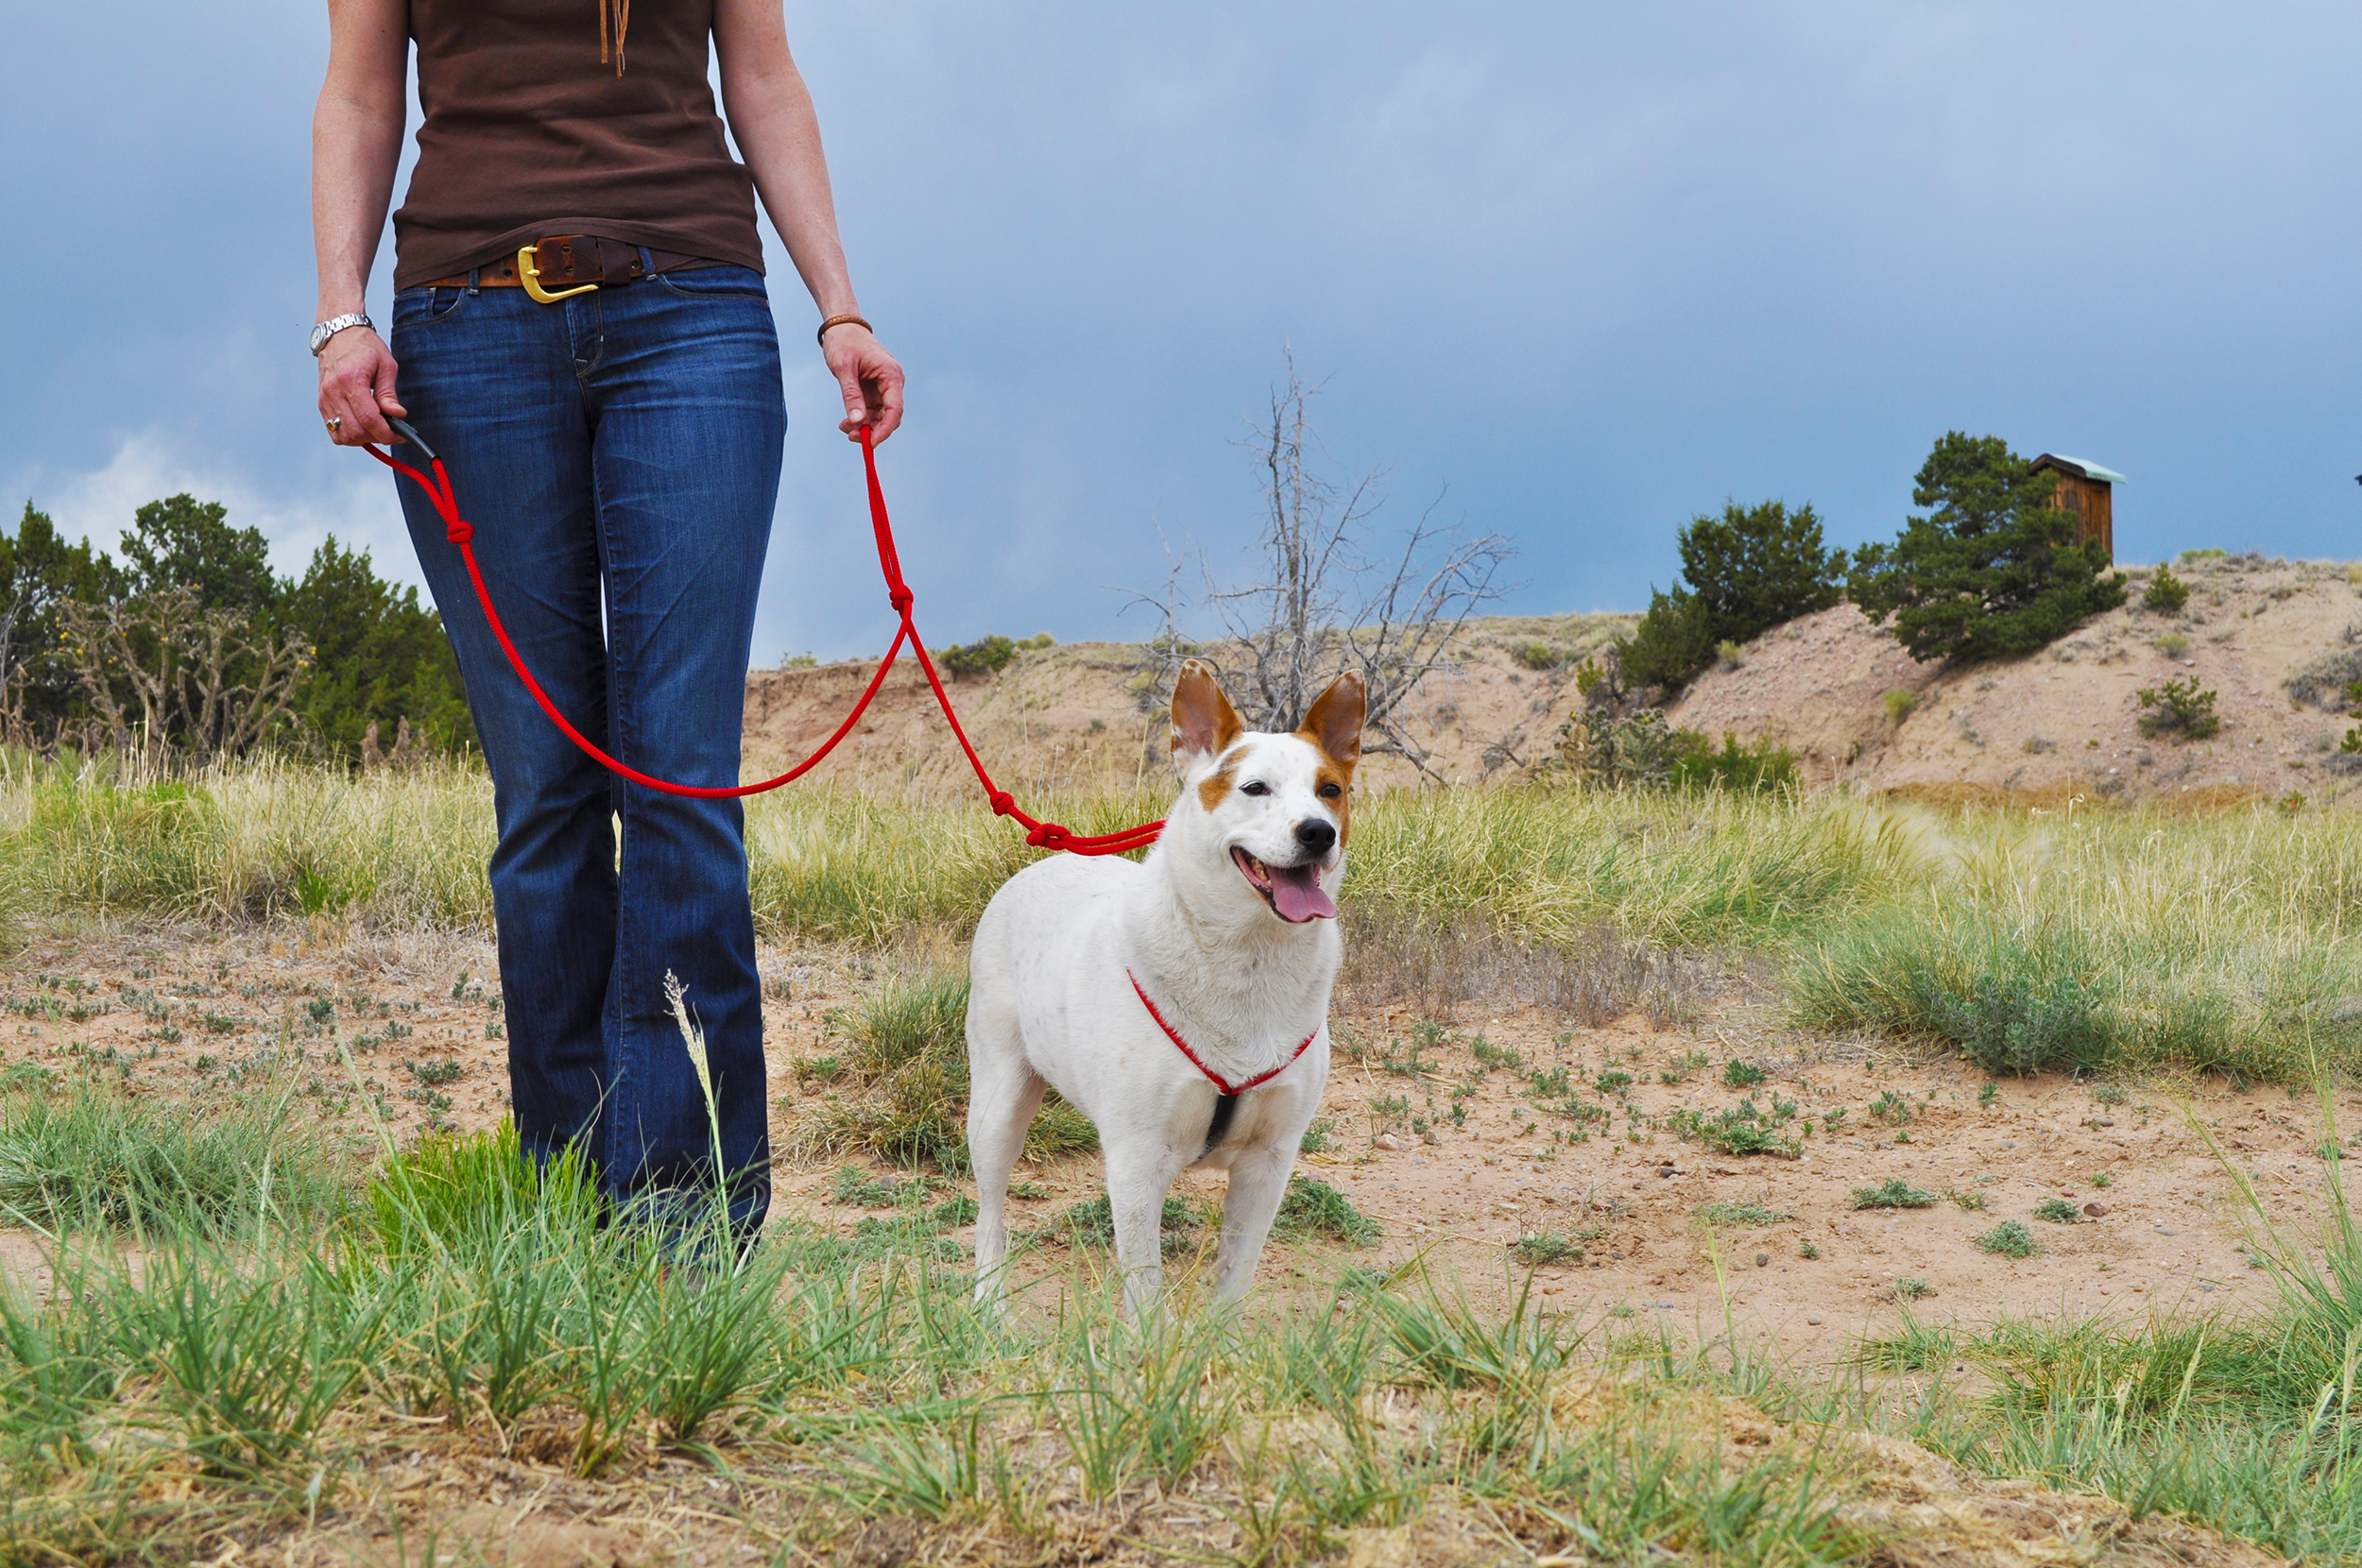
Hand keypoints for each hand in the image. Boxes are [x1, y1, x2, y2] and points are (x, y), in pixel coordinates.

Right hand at [317, 326, 404, 445]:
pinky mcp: (321, 403)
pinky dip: (349, 435)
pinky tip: (361, 426)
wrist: (338, 333)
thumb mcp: (386, 365)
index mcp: (351, 380)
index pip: (369, 419)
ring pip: (343, 435)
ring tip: (375, 428)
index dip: (386, 433)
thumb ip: (389, 393)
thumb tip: (397, 415)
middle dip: (376, 437)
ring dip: (362, 439)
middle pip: (355, 431)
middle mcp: (333, 391)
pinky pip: (333, 430)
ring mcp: (325, 398)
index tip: (399, 435)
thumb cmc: (363, 346)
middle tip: (390, 431)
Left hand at [822, 325, 904, 442]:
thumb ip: (851, 395)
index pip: (895, 408)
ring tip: (844, 427)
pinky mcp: (877, 388)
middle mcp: (893, 381)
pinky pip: (873, 409)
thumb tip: (857, 420)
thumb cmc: (844, 341)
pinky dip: (861, 417)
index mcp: (890, 374)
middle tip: (850, 436)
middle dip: (872, 429)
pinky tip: (847, 421)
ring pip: (881, 415)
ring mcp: (885, 385)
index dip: (885, 429)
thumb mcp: (844, 369)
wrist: (842, 326)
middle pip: (890, 415)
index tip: (870, 443)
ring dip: (864, 425)